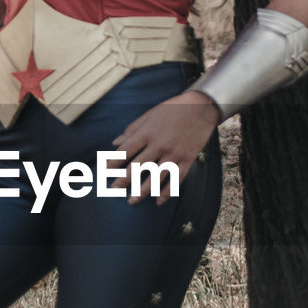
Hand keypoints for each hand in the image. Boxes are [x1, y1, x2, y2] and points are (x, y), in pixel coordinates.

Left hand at [112, 90, 219, 204]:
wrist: (202, 106)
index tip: (105, 171)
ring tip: (132, 201)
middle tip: (114, 190)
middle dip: (124, 180)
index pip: (125, 151)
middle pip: (138, 167)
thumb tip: (115, 143)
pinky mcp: (187, 159)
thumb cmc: (174, 108)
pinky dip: (167, 192)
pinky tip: (159, 201)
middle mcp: (159, 145)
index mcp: (148, 132)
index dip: (113, 162)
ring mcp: (174, 153)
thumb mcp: (150, 114)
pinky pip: (176, 179)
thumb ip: (132, 129)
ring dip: (142, 191)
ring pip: (156, 177)